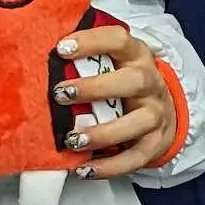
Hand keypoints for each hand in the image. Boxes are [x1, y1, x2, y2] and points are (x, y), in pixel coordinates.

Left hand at [52, 26, 175, 178]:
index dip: (91, 42)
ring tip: (72, 139)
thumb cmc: (124, 76)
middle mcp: (150, 81)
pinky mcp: (156, 143)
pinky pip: (136, 158)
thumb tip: (41, 36)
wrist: (164, 107)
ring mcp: (156, 113)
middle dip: (94, 89)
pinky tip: (84, 169)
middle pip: (131, 82)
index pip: (118, 39)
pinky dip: (110, 167)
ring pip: (137, 123)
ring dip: (103, 133)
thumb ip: (87, 51)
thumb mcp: (114, 58)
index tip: (61, 48)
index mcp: (136, 54)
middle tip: (60, 94)